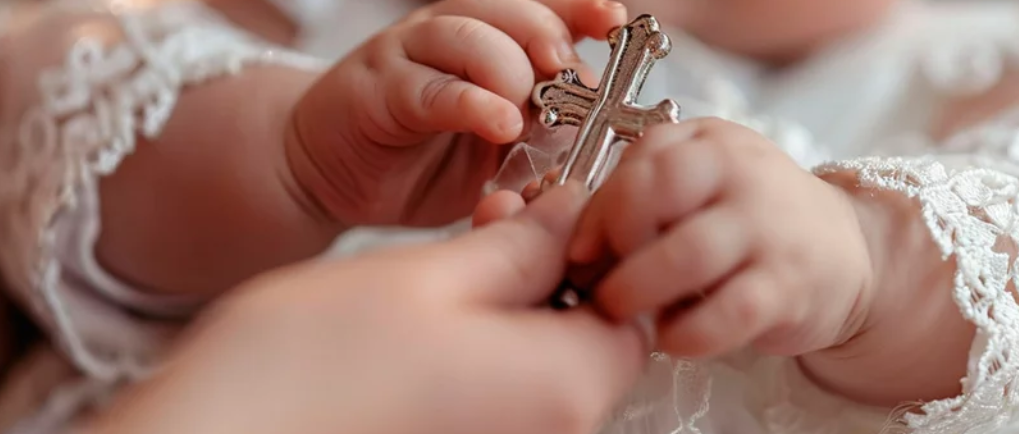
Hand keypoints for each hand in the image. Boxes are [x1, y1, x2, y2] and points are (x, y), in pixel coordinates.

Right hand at [85, 185, 645, 433]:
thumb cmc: (309, 367)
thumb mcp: (430, 276)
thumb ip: (521, 248)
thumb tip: (570, 218)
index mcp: (561, 388)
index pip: (634, 312)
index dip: (608, 251)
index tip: (565, 210)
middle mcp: (548, 432)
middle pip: (592, 340)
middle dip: (557, 271)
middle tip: (501, 220)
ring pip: (545, 363)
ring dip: (518, 303)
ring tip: (458, 256)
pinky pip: (503, 391)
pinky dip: (488, 344)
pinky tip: (437, 308)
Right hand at [287, 0, 626, 225]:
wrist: (333, 173)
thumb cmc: (423, 161)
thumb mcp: (498, 151)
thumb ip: (541, 136)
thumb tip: (598, 136)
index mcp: (488, 42)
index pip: (542, 12)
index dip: (580, 11)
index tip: (614, 21)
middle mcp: (449, 34)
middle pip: (512, 12)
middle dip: (551, 37)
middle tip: (576, 77)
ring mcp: (410, 55)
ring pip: (469, 36)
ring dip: (510, 69)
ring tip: (529, 110)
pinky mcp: (378, 90)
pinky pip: (430, 88)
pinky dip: (470, 103)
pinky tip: (499, 123)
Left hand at [568, 118, 873, 358]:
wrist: (843, 253)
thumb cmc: (748, 221)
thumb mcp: (700, 185)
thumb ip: (641, 196)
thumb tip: (573, 242)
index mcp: (710, 141)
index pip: (639, 161)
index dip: (597, 212)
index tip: (580, 253)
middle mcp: (742, 172)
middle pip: (655, 193)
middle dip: (613, 244)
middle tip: (598, 284)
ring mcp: (769, 228)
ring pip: (686, 255)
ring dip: (637, 291)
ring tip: (624, 314)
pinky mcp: (788, 288)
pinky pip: (724, 314)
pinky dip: (684, 333)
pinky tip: (671, 337)